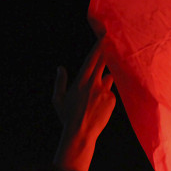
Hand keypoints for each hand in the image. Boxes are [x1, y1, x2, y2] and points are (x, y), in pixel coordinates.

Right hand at [52, 41, 115, 170]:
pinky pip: (111, 93)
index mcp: (81, 81)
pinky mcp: (112, 101)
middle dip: (107, 54)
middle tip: (110, 47)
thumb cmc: (67, 116)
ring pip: (109, 79)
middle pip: (105, 63)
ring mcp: (105, 92)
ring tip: (96, 95)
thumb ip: (60, 82)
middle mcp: (94, 83)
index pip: (93, 59)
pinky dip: (107, 96)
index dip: (100, 47)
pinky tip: (99, 107)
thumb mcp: (58, 99)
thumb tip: (60, 68)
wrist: (81, 133)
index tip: (105, 37)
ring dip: (105, 81)